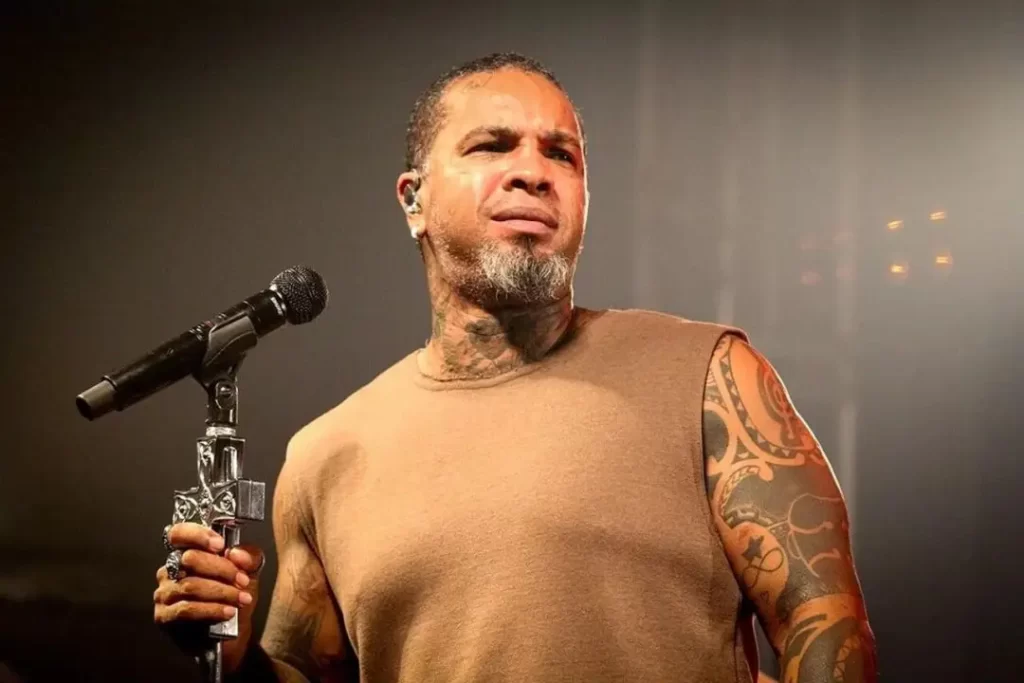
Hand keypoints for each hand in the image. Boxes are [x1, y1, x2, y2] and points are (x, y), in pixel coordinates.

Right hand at [153, 522, 264, 671]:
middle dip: (221, 569)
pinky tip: (228, 612)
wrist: (233, 633)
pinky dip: (211, 609)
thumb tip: (235, 553)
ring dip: (221, 592)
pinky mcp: (164, 616)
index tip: (221, 545)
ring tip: (241, 599)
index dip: (197, 535)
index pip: (178, 533)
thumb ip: (249, 556)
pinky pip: (187, 609)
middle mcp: (170, 570)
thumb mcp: (250, 572)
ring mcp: (165, 593)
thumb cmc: (235, 597)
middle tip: (242, 580)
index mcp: (187, 553)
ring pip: (190, 585)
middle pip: (189, 558)